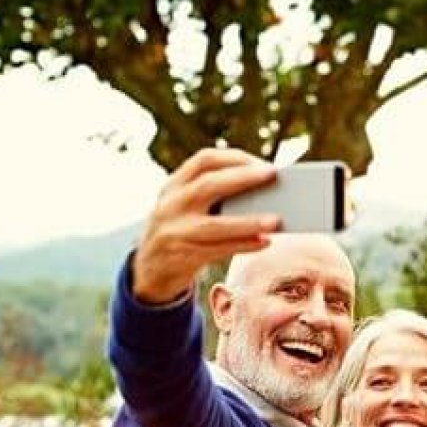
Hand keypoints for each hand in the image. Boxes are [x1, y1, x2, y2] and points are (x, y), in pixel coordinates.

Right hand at [132, 148, 279, 303]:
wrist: (150, 268)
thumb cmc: (182, 230)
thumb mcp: (185, 206)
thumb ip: (213, 195)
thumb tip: (265, 192)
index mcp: (174, 185)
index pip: (204, 161)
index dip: (235, 158)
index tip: (262, 162)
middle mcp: (171, 205)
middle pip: (208, 185)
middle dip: (243, 178)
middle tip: (272, 174)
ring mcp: (175, 232)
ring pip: (215, 225)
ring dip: (248, 222)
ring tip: (276, 221)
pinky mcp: (182, 257)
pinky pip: (218, 250)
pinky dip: (243, 245)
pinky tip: (264, 242)